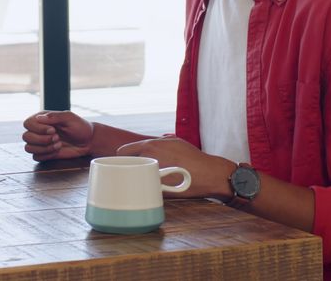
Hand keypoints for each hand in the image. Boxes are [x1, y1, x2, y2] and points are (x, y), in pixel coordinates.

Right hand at [22, 110, 93, 160]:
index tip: (53, 130)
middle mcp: (38, 130)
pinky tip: (57, 151)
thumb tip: (38, 118)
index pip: (28, 123)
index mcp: (42, 119)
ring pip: (29, 148)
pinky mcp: (44, 153)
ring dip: (44, 148)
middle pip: (26, 137)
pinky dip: (46, 155)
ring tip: (58, 145)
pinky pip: (36, 157)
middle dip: (42, 139)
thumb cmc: (80, 127)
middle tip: (57, 138)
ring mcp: (40, 143)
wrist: (88, 141)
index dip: (38, 128)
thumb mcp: (69, 117)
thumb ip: (54, 116)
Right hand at [117, 137, 236, 198]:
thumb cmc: (192, 184)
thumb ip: (148, 185)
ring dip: (141, 153)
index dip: (118, 161)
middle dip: (128, 157)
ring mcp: (168, 139)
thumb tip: (137, 190)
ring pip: (146, 144)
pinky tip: (159, 162)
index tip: (116, 169)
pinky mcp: (177, 140)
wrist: (215, 174)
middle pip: (133, 147)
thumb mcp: (166, 189)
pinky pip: (159, 144)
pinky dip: (155, 151)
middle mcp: (157, 142)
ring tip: (142, 167)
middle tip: (127, 170)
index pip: (124, 152)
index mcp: (151, 152)